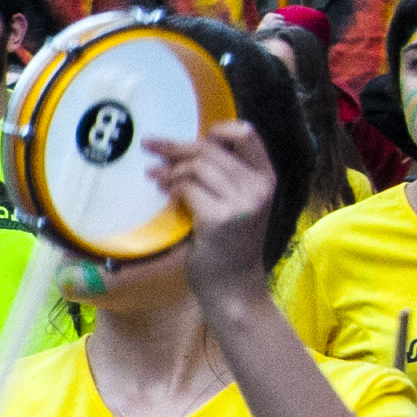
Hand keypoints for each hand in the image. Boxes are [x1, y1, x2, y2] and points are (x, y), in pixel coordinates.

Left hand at [157, 121, 280, 320]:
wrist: (233, 287)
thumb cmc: (228, 244)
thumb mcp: (236, 203)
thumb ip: (223, 176)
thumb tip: (181, 147)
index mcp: (266, 178)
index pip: (247, 133)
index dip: (217, 129)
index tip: (192, 138)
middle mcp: (258, 188)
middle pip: (211, 149)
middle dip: (175, 147)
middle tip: (150, 146)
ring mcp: (241, 203)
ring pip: (196, 166)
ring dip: (169, 170)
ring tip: (155, 177)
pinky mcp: (220, 219)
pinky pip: (186, 188)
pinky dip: (171, 189)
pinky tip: (166, 195)